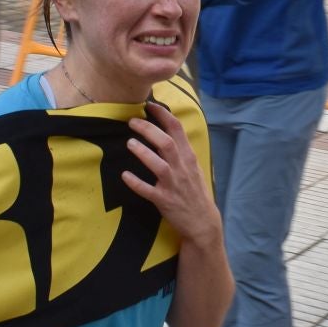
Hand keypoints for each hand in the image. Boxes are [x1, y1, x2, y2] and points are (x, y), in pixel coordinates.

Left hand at [123, 102, 221, 250]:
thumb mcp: (193, 167)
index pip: (177, 129)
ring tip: (129, 143)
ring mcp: (173, 184)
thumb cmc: (195, 192)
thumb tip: (166, 131)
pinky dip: (135, 182)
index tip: (149, 105)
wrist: (202, 222)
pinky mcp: (164, 200)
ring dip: (142, 152)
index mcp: (189, 157)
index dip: (163, 114)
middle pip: (166, 143)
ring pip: (158, 164)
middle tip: (132, 122)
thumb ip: (181, 150)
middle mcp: (181, 168)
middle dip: (148, 129)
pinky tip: (125, 175)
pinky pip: (147, 190)